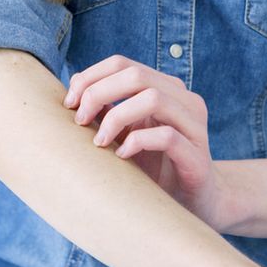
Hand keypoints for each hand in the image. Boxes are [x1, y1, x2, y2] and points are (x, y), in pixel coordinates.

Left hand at [63, 55, 230, 229]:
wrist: (195, 202)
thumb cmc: (155, 167)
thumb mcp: (126, 133)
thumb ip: (108, 109)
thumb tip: (74, 85)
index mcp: (166, 89)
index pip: (123, 64)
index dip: (91, 77)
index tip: (69, 102)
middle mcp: (184, 100)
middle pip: (136, 75)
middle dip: (98, 93)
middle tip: (79, 120)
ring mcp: (194, 126)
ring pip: (154, 98)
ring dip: (116, 117)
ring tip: (99, 141)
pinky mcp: (197, 155)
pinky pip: (167, 136)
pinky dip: (137, 142)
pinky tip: (122, 156)